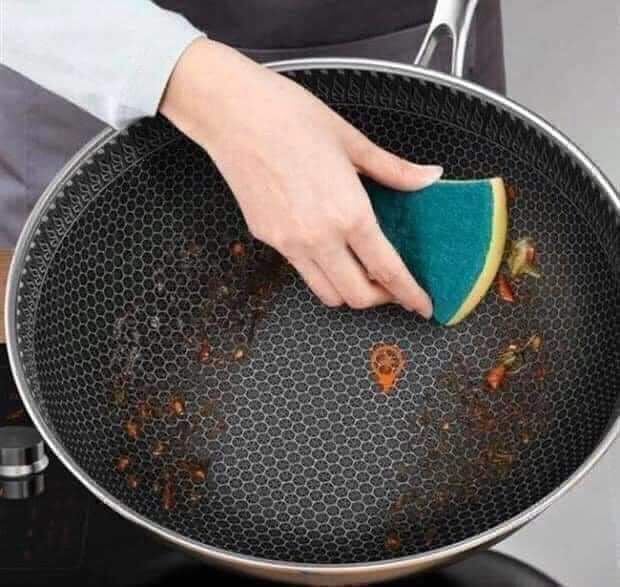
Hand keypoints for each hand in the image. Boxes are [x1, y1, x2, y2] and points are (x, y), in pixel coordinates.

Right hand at [160, 39, 441, 316]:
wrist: (231, 113)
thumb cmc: (290, 116)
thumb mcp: (351, 141)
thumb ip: (394, 169)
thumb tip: (429, 177)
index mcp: (348, 212)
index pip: (387, 271)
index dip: (409, 294)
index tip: (422, 306)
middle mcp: (318, 238)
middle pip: (356, 296)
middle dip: (380, 298)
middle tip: (392, 285)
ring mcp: (288, 243)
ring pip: (326, 293)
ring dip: (349, 290)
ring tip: (360, 270)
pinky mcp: (266, 239)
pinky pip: (301, 270)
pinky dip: (322, 272)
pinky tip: (328, 246)